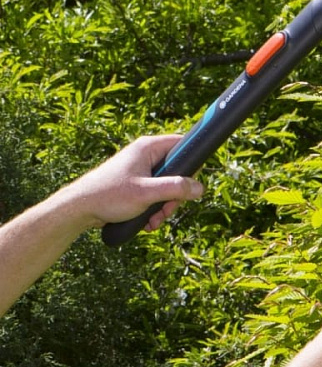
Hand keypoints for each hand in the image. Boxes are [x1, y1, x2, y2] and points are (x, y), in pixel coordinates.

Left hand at [59, 135, 203, 232]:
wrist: (77, 210)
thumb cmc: (109, 195)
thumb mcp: (146, 193)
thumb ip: (175, 189)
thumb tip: (200, 188)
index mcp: (148, 147)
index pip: (182, 144)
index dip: (192, 162)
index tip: (192, 182)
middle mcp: (145, 155)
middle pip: (176, 171)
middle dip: (174, 195)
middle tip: (167, 209)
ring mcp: (139, 170)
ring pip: (165, 186)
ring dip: (163, 206)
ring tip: (153, 221)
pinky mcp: (134, 184)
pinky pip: (153, 193)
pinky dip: (153, 208)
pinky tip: (146, 222)